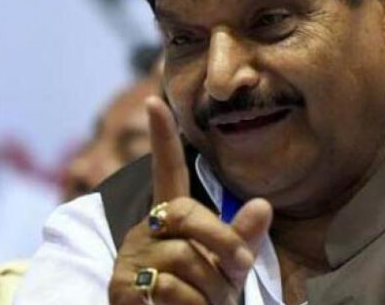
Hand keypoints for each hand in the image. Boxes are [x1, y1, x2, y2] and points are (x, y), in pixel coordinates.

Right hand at [108, 96, 272, 303]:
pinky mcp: (120, 286)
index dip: (163, 138)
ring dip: (210, 287)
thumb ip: (242, 236)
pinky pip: (169, 288)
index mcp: (171, 219)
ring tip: (208, 302)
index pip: (166, 172)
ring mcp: (130, 256)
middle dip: (222, 240)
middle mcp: (146, 229)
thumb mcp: (228, 266)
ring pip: (184, 257)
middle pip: (186, 212)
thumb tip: (264, 204)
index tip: (155, 101)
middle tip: (241, 267)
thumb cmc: (203, 297)